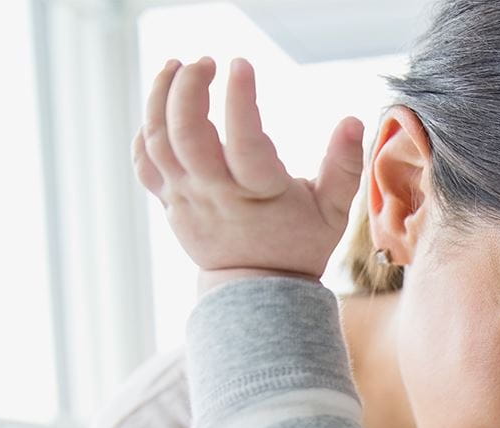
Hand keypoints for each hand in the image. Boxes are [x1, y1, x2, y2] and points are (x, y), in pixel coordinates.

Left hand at [132, 57, 363, 283]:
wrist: (258, 292)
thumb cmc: (299, 245)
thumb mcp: (333, 213)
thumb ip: (344, 168)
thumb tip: (354, 121)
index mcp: (259, 195)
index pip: (244, 142)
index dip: (239, 99)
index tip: (241, 64)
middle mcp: (216, 195)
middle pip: (186, 134)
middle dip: (189, 87)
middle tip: (207, 63)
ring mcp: (188, 199)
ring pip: (159, 141)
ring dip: (161, 96)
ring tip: (177, 67)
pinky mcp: (171, 203)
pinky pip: (145, 163)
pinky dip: (146, 130)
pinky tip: (161, 108)